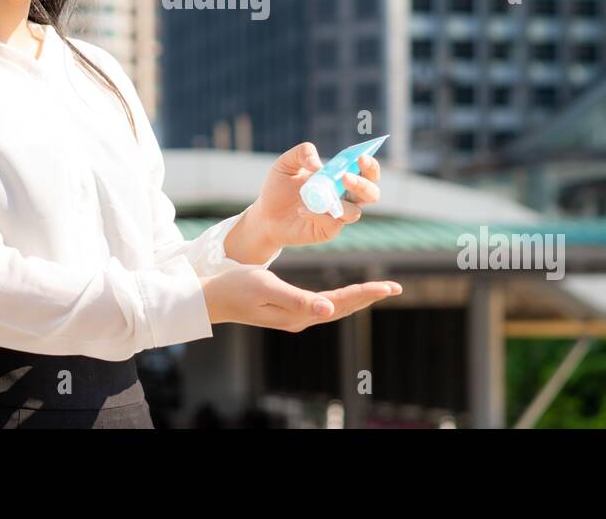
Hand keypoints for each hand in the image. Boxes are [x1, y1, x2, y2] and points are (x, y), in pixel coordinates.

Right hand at [200, 270, 401, 329]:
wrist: (211, 298)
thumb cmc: (235, 288)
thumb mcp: (265, 287)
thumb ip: (296, 299)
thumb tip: (328, 311)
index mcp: (298, 314)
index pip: (340, 303)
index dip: (366, 294)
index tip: (390, 287)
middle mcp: (300, 318)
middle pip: (343, 307)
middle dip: (369, 296)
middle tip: (395, 287)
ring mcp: (294, 316)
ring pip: (335, 307)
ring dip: (357, 298)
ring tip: (378, 290)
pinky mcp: (288, 310)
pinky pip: (323, 305)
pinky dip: (340, 298)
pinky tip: (346, 296)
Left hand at [247, 142, 381, 248]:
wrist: (265, 215)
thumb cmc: (279, 187)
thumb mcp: (286, 163)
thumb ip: (302, 153)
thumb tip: (318, 165)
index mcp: (340, 177)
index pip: (366, 171)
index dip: (370, 165)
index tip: (361, 157)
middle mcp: (344, 197)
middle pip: (371, 194)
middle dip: (363, 185)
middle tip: (345, 177)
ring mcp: (337, 216)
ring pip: (355, 213)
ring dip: (339, 203)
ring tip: (316, 194)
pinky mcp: (326, 231)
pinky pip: (332, 225)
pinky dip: (318, 215)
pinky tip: (302, 209)